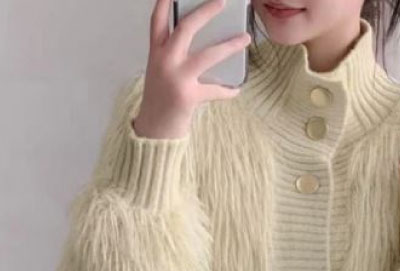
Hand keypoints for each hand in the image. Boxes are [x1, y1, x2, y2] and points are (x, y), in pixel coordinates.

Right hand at [133, 0, 251, 138]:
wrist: (154, 129)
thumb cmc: (161, 99)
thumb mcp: (160, 72)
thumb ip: (173, 55)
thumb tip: (203, 43)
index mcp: (156, 53)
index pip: (158, 20)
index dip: (166, 3)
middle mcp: (164, 61)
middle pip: (185, 28)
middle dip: (205, 12)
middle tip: (222, 2)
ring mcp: (176, 78)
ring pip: (207, 55)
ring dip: (229, 46)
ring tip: (245, 38)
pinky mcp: (187, 96)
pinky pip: (215, 90)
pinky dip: (228, 91)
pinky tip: (236, 89)